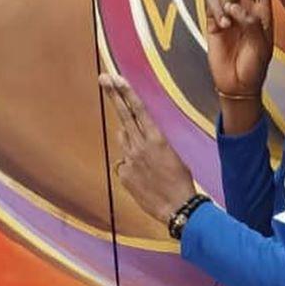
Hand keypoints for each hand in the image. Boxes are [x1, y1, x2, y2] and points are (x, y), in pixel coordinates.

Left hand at [99, 74, 195, 223]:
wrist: (177, 207)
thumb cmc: (180, 182)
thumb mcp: (172, 156)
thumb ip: (152, 143)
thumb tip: (135, 139)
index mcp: (157, 139)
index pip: (139, 110)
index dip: (127, 93)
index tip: (118, 79)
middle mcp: (141, 146)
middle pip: (124, 116)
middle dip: (114, 95)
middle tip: (104, 78)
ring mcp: (130, 160)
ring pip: (123, 139)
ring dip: (130, 139)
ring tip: (147, 155)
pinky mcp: (124, 174)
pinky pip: (124, 164)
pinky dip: (132, 167)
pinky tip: (146, 179)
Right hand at [205, 0, 273, 97]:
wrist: (237, 84)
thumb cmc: (254, 67)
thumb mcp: (260, 47)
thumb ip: (252, 25)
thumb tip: (236, 8)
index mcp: (262, 16)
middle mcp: (246, 11)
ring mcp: (229, 15)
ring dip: (229, 0)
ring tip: (230, 21)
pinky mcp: (214, 22)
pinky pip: (213, 4)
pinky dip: (216, 11)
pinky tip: (222, 26)